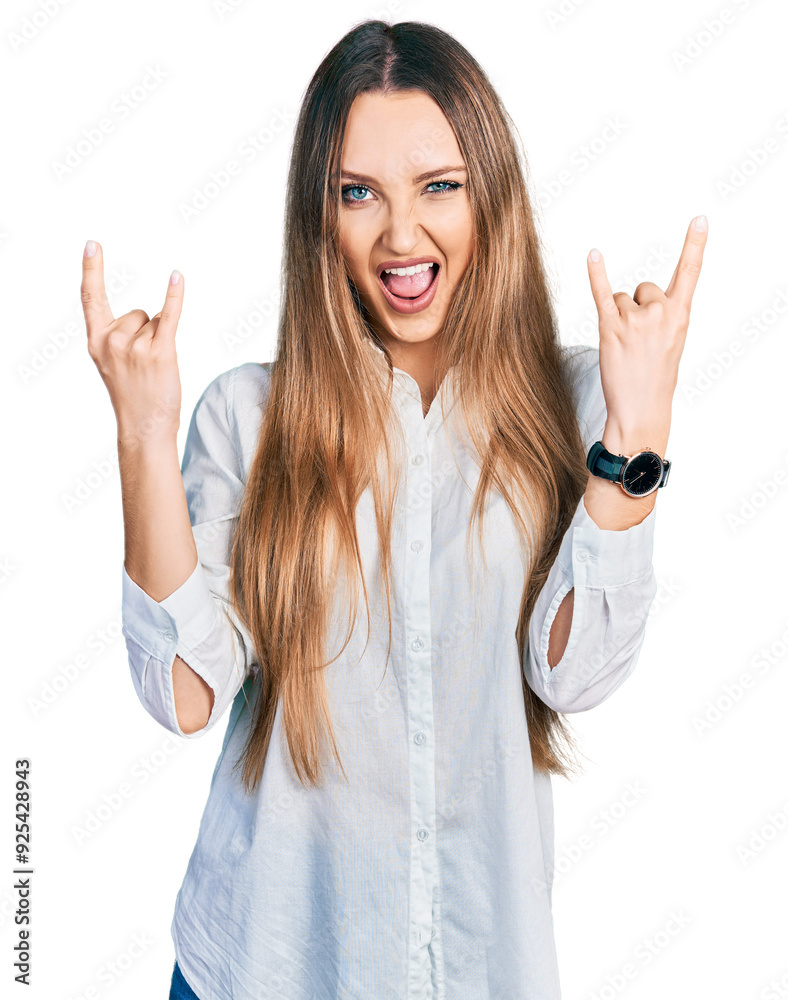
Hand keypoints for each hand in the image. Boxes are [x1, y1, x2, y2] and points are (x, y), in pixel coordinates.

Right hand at [81, 240, 183, 445]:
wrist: (144, 428)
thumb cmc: (134, 395)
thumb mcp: (114, 363)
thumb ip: (122, 335)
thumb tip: (157, 313)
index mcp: (96, 341)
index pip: (92, 298)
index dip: (92, 270)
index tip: (93, 244)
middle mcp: (112, 341)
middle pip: (139, 313)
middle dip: (147, 331)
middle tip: (143, 365)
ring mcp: (135, 348)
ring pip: (157, 321)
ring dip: (161, 338)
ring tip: (154, 369)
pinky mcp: (160, 354)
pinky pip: (170, 317)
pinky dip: (175, 297)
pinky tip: (176, 277)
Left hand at [586, 215, 707, 456]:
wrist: (642, 409)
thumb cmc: (656, 377)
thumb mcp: (673, 342)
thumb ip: (665, 315)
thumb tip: (641, 297)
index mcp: (681, 315)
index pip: (690, 273)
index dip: (695, 244)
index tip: (699, 219)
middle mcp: (660, 313)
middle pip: (644, 288)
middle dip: (638, 307)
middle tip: (640, 341)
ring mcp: (635, 320)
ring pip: (621, 298)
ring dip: (619, 316)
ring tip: (625, 346)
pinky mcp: (610, 328)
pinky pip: (602, 294)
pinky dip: (597, 274)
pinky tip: (594, 255)